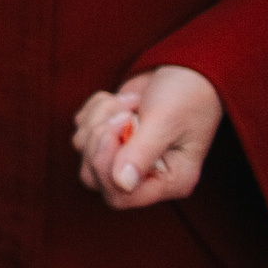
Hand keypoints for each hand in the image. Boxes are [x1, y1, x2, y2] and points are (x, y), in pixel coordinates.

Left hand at [72, 65, 221, 209]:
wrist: (187, 70)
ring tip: (130, 103)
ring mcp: (123, 158)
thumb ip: (142, 152)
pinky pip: (81, 129)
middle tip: (124, 113)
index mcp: (170, 182)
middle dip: (99, 139)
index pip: (121, 196)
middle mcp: (145, 176)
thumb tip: (122, 183)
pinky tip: (122, 100)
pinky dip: (95, 109)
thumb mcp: (166, 121)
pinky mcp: (108, 138)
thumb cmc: (186, 96)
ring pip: (83, 149)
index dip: (105, 165)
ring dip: (99, 118)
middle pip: (94, 176)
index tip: (116, 128)